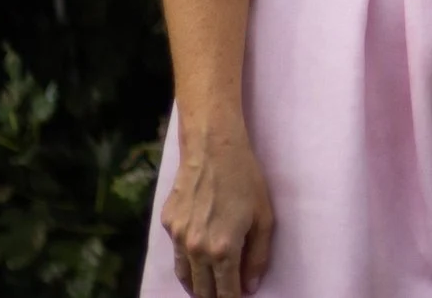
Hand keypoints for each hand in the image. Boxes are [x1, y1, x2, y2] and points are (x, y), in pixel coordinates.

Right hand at [162, 117, 274, 297]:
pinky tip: (195, 255)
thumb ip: (258, 257)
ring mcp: (178, 237)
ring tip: (205, 290)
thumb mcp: (264, 218)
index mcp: (223, 250)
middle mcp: (196, 249)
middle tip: (223, 295)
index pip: (225, 292)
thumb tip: (250, 287)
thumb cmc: (245, 179)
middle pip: (201, 289)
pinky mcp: (167, 224)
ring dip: (196, 286)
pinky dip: (186, 259)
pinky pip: (176, 251)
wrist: (213, 148)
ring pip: (184, 275)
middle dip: (213, 297)